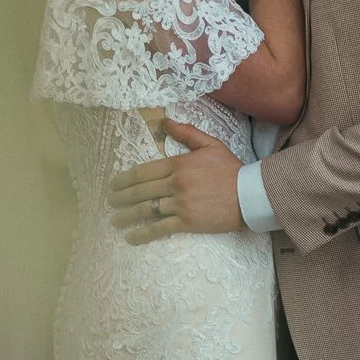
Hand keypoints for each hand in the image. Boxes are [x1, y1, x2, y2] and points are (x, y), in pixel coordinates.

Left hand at [107, 122, 244, 243]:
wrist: (250, 195)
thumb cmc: (231, 169)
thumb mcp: (211, 145)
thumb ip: (187, 133)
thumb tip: (165, 121)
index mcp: (179, 164)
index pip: (144, 172)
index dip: (125, 179)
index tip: (114, 184)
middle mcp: (176, 183)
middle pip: (141, 191)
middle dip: (121, 197)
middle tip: (109, 202)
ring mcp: (181, 204)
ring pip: (146, 210)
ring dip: (126, 216)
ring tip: (114, 220)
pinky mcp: (187, 222)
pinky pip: (160, 228)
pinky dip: (143, 234)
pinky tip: (131, 238)